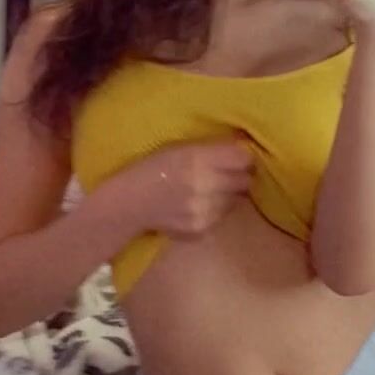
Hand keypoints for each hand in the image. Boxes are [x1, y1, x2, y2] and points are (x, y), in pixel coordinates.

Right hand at [132, 137, 253, 236]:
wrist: (130, 202)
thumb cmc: (154, 168)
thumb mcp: (180, 147)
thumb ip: (212, 148)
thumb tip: (243, 143)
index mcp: (198, 159)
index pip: (243, 159)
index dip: (243, 158)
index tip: (238, 158)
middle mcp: (204, 185)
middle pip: (244, 181)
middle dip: (239, 176)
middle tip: (227, 174)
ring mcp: (204, 211)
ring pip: (236, 201)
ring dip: (228, 194)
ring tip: (209, 189)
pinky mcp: (201, 230)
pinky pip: (222, 217)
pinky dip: (216, 210)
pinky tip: (199, 204)